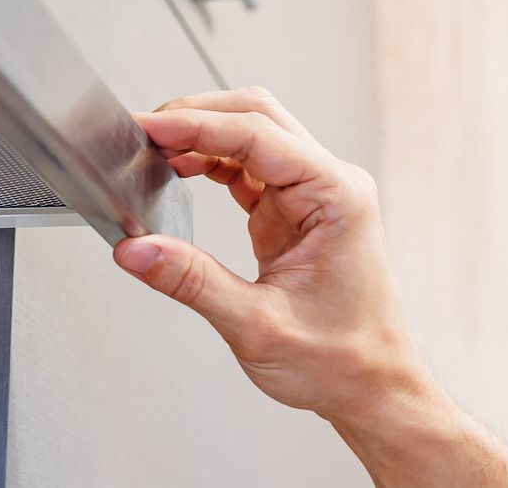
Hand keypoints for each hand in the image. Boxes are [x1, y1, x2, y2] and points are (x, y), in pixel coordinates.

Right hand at [114, 88, 432, 422]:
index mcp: (336, 196)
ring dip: (200, 137)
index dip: (198, 127)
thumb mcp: (256, 325)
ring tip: (153, 151)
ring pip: (250, 134)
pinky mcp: (293, 210)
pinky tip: (180, 171)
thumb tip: (134, 248)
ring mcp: (312, 194)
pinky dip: (209, 163)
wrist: (372, 390)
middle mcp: (329, 183)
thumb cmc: (341, 362)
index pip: (258, 135)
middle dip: (196, 117)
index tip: (150, 128)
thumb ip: (191, 281)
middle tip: (143, 132)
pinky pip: (246, 167)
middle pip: (256, 117)